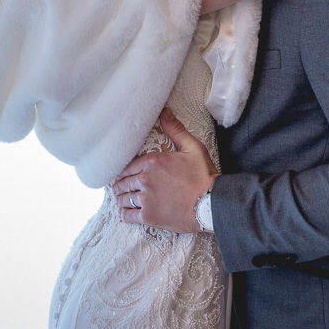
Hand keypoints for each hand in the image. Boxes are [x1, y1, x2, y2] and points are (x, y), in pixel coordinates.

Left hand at [111, 109, 215, 231]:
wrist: (211, 203)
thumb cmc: (203, 175)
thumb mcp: (191, 147)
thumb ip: (174, 129)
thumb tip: (164, 111)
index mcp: (152, 161)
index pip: (128, 166)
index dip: (123, 170)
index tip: (121, 173)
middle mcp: (145, 179)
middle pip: (123, 182)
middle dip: (119, 184)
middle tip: (117, 187)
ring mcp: (145, 199)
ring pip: (124, 198)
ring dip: (120, 198)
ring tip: (119, 199)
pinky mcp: (149, 216)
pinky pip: (129, 215)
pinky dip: (123, 214)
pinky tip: (123, 212)